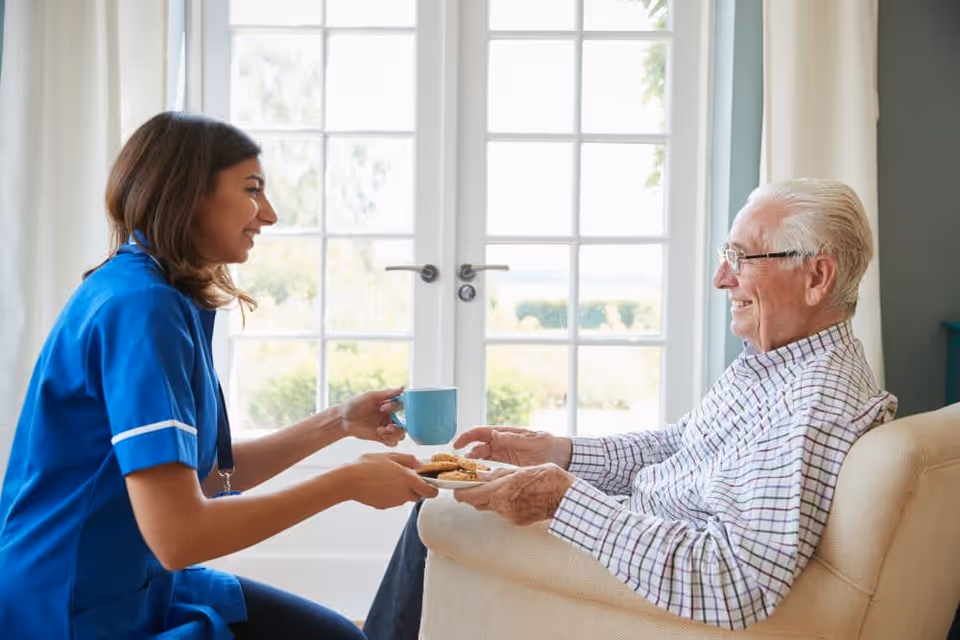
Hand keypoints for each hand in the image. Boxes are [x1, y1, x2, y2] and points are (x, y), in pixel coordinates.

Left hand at [340, 387, 406, 446]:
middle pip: (406, 424)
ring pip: (401, 435)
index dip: (397, 408)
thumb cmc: (355, 404)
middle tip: (388, 425)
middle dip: (400, 426)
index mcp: (389, 406)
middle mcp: (390, 417)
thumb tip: (403, 388)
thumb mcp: (370, 396)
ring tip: (381, 430)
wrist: (342, 419)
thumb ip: (387, 393)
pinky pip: (393, 443)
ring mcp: (386, 428)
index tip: (385, 408)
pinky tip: (380, 435)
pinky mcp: (381, 438)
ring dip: (394, 434)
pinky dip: (390, 440)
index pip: (403, 407)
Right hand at [344, 452, 438, 509]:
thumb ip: (408, 459)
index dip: (433, 489)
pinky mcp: (384, 506)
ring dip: (402, 490)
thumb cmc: (367, 466)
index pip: (430, 492)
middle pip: (418, 495)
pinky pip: (393, 500)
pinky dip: (390, 494)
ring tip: (388, 478)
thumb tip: (418, 464)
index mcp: (408, 479)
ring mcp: (394, 502)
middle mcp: (404, 493)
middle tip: (404, 476)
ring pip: (405, 497)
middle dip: (415, 487)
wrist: (348, 481)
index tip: (430, 484)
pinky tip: (380, 485)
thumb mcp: (390, 456)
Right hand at [453, 426, 572, 468]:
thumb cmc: (546, 444)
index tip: (456, 445)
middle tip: (456, 464)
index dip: (466, 437)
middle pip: (477, 446)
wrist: (560, 456)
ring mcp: (503, 454)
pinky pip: (490, 466)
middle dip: (465, 453)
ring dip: (471, 464)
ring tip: (463, 473)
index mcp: (504, 433)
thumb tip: (494, 434)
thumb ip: (513, 438)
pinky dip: (481, 471)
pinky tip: (477, 478)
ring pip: (481, 458)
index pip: (480, 432)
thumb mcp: (530, 440)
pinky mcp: (507, 464)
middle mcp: (500, 442)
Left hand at [453, 464, 573, 525]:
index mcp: (502, 491)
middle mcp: (503, 507)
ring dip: (488, 498)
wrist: (568, 499)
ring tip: (498, 485)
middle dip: (472, 493)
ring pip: (489, 507)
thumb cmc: (549, 479)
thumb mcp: (522, 470)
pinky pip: (503, 511)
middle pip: (476, 503)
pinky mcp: (518, 521)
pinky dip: (503, 503)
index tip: (455, 484)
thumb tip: (480, 475)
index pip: (468, 496)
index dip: (459, 491)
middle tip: (474, 483)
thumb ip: (499, 474)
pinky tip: (515, 494)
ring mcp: (511, 516)